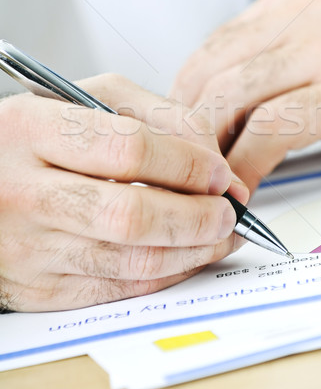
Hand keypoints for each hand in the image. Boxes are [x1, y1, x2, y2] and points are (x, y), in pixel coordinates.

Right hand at [0, 75, 247, 311]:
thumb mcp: (84, 98)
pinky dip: (166, 275)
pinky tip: (186, 255)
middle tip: (229, 211)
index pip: (129, 150)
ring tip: (219, 234)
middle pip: (133, 216)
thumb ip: (154, 112)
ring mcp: (29, 249)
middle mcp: (23, 193)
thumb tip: (213, 159)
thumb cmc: (34, 138)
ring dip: (194, 250)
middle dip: (198, 217)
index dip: (188, 164)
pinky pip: (118, 290)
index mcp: (31, 130)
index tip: (219, 172)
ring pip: (132, 262)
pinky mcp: (39, 289)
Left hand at [171, 0, 320, 192]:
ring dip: (211, 148)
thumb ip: (271, 61)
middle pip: (211, 72)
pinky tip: (244, 186)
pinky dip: (249, 163)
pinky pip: (274, 128)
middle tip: (187, 166)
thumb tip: (214, 107)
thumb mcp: (320, 43)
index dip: (184, 101)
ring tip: (211, 181)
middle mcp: (302, 14)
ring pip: (233, 97)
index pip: (210, 50)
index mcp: (287, 1)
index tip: (180, 139)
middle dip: (189, 129)